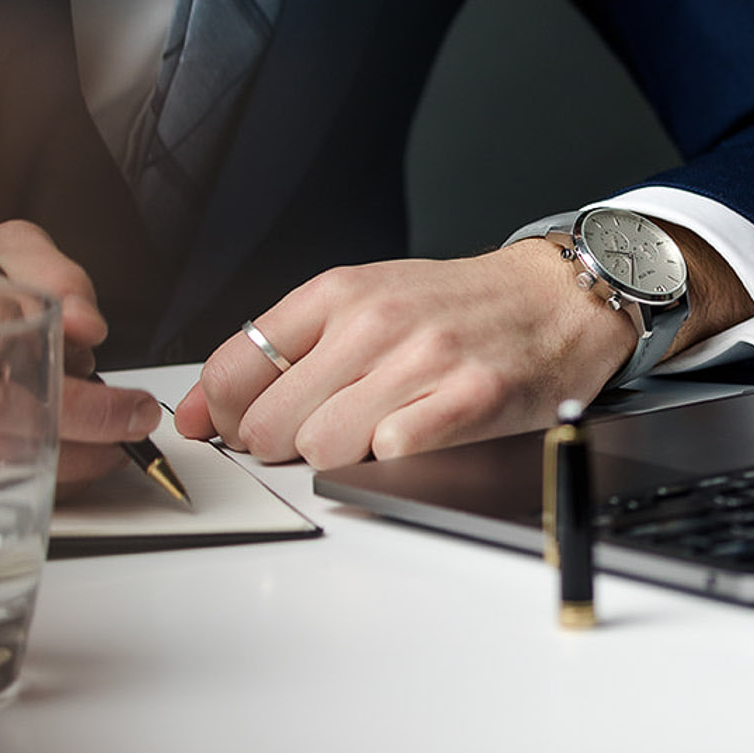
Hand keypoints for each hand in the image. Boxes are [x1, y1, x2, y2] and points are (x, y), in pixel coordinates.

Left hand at [174, 242, 638, 466]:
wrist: (552, 297)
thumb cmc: (453, 305)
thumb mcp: (361, 300)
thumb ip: (284, 349)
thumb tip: (201, 409)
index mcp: (337, 292)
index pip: (236, 366)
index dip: (221, 413)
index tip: (227, 429)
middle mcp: (374, 320)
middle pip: (271, 423)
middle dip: (280, 445)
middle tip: (314, 433)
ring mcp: (422, 359)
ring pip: (323, 448)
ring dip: (338, 456)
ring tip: (371, 432)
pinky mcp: (469, 398)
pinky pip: (392, 454)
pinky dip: (392, 460)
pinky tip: (413, 435)